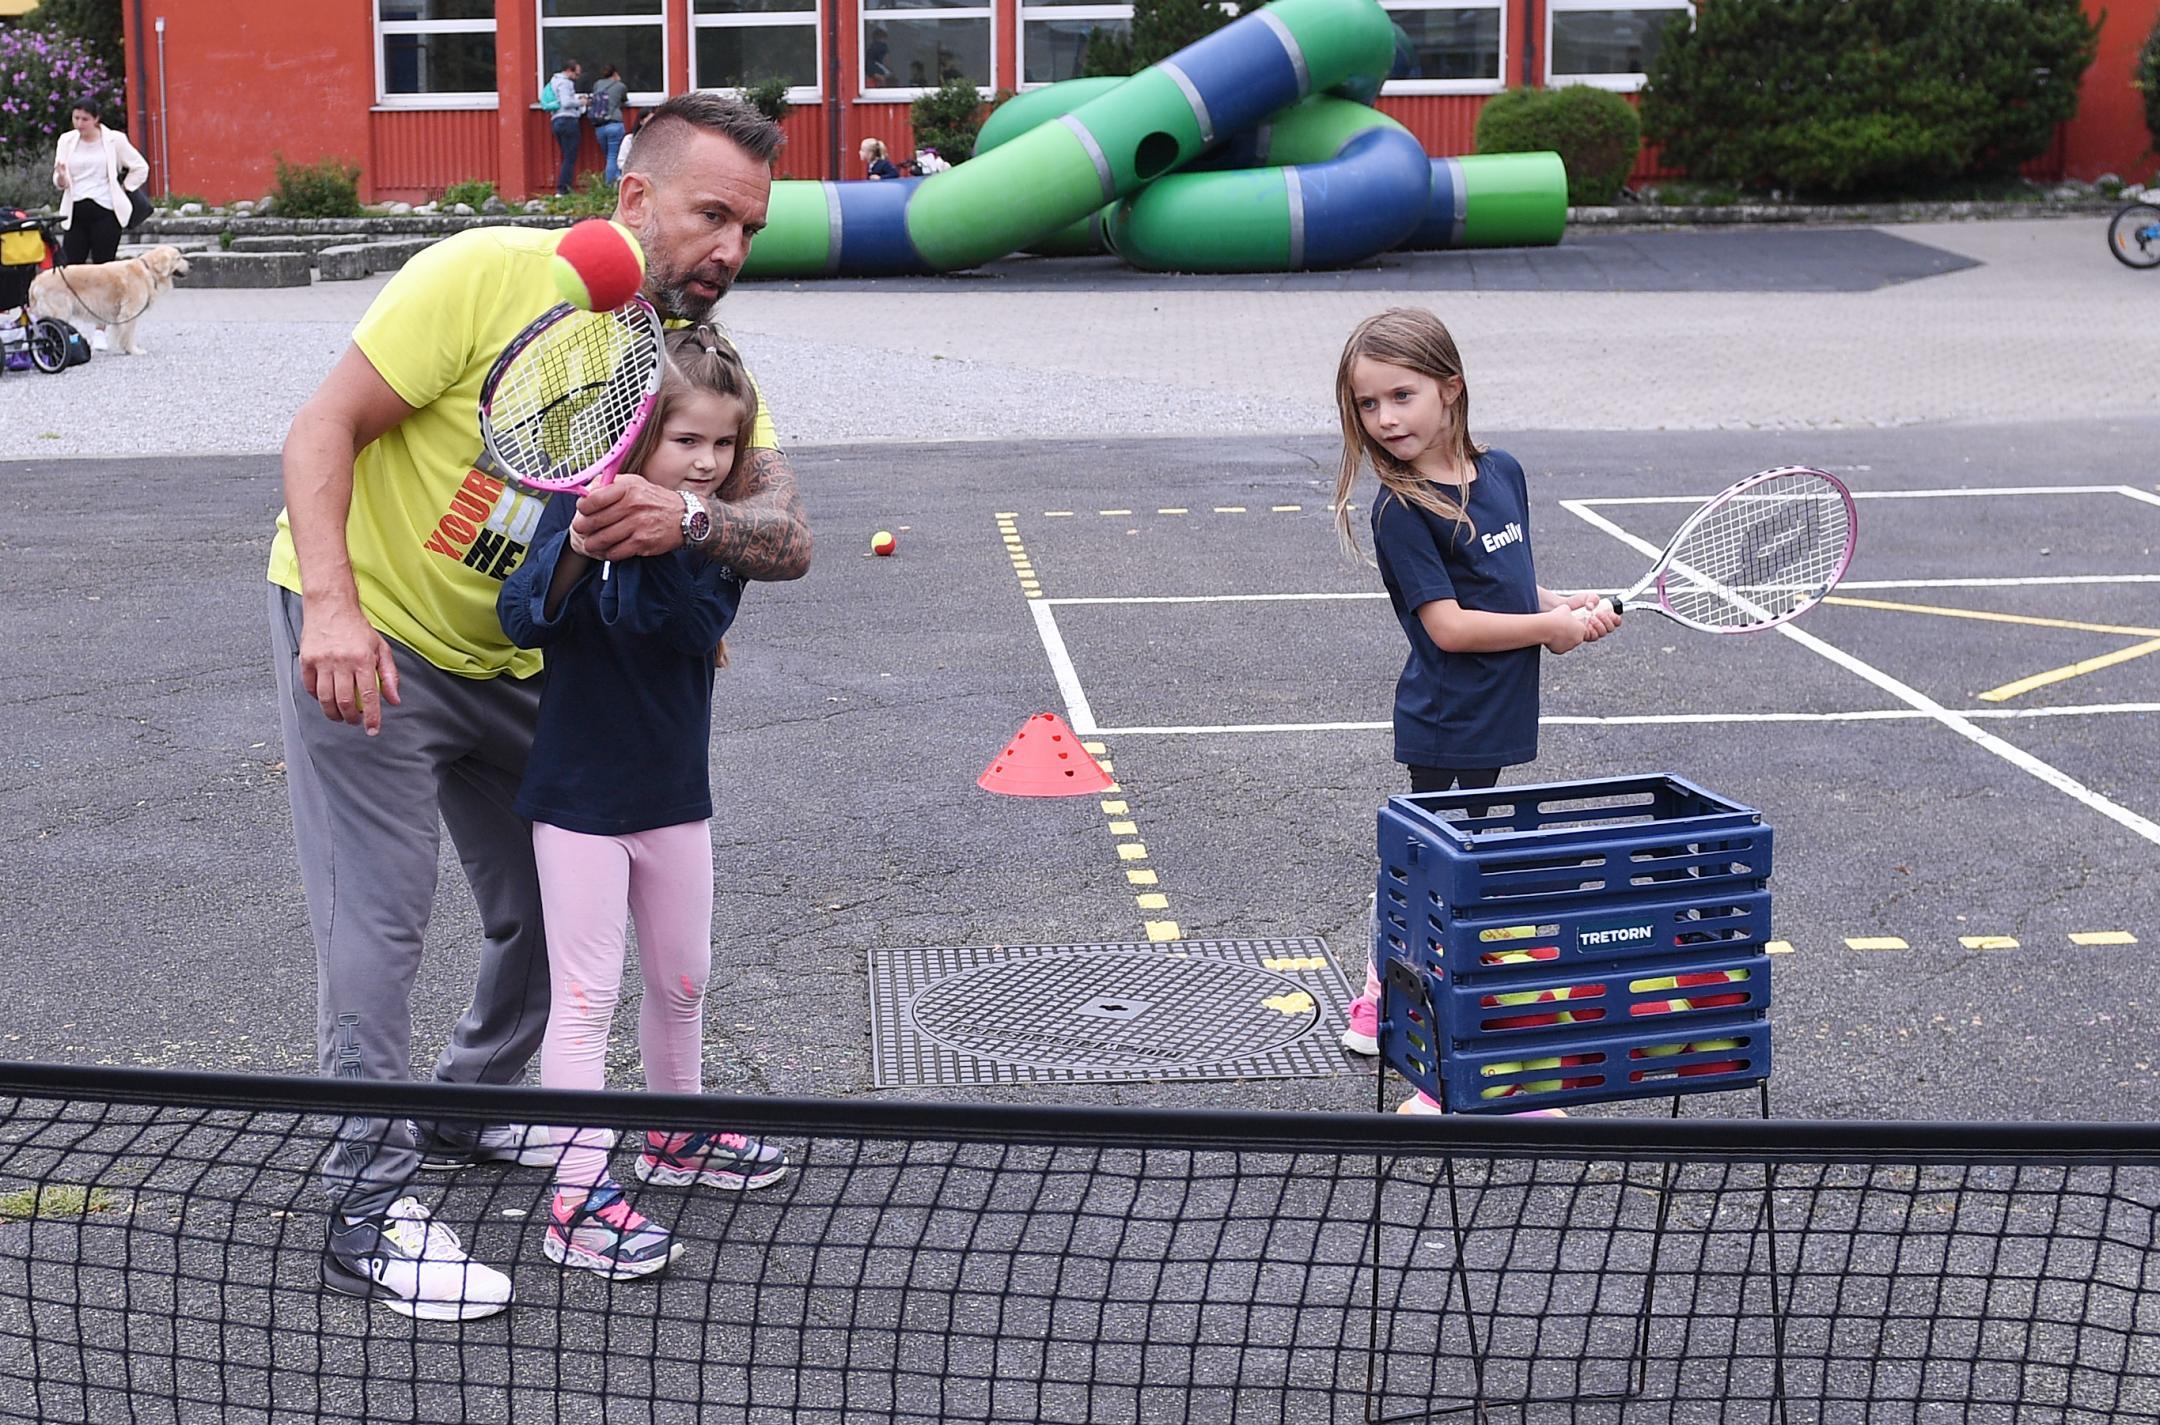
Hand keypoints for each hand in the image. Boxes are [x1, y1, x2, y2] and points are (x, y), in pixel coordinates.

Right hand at [298, 601, 400, 734]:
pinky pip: (310, 687)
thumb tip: (394, 700)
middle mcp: (342, 662)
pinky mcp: (306, 660)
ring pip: (325, 698)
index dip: (371, 716)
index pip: (369, 695)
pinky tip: (326, 698)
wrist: (331, 607)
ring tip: (341, 715)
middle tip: (355, 721)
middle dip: (351, 717)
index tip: (372, 730)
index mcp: (363, 660)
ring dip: (333, 713)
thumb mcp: (381, 649)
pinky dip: (317, 698)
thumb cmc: (358, 629)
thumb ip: (390, 675)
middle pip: (345, 701)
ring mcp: (322, 661)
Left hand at [571, 474, 682, 561]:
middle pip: (593, 522)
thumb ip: (608, 485)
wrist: (684, 516)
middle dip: (583, 528)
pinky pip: (615, 552)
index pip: (592, 500)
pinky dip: (607, 553)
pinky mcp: (642, 543)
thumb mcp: (633, 483)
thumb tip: (584, 492)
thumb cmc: (653, 499)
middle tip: (581, 530)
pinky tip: (607, 550)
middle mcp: (632, 505)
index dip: (582, 508)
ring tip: (591, 543)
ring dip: (592, 544)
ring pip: (602, 539)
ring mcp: (637, 525)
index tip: (582, 511)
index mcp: (627, 488)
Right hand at [1543, 607, 1587, 654]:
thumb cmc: (1556, 618)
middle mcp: (1578, 640)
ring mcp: (1569, 646)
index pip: (1584, 631)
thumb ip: (1569, 612)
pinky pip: (1559, 648)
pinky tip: (1550, 637)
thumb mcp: (1565, 609)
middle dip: (1570, 634)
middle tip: (1561, 628)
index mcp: (1582, 629)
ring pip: (1567, 643)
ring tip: (1554, 632)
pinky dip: (1556, 644)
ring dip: (1563, 639)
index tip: (1570, 625)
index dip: (1576, 627)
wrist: (1546, 627)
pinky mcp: (1560, 651)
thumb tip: (1567, 611)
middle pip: (1575, 638)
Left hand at [1569, 596, 1621, 640]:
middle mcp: (1598, 625)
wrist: (1561, 607)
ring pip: (1602, 634)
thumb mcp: (1587, 596)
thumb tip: (1592, 607)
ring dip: (1599, 625)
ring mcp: (1591, 631)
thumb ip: (1593, 598)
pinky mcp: (1583, 635)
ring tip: (1592, 618)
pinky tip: (1587, 624)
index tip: (1611, 613)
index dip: (1616, 619)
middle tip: (1599, 614)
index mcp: (1602, 617)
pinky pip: (1592, 637)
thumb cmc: (1574, 602)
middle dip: (1607, 621)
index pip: (1615, 622)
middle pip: (1610, 629)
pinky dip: (1592, 630)